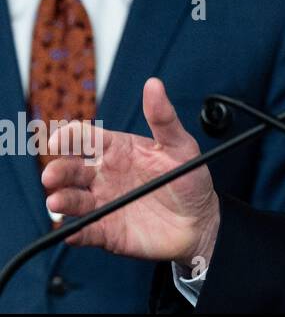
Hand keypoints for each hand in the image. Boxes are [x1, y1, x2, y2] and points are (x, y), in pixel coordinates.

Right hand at [42, 77, 220, 273]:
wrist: (200, 221)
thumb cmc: (189, 179)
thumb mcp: (180, 146)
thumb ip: (163, 118)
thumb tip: (154, 84)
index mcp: (117, 150)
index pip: (85, 139)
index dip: (69, 138)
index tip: (59, 141)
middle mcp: (104, 175)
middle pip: (71, 169)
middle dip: (58, 171)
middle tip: (52, 176)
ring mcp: (103, 203)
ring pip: (73, 200)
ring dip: (61, 200)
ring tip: (57, 201)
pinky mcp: (106, 230)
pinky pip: (86, 231)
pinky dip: (76, 232)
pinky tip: (73, 232)